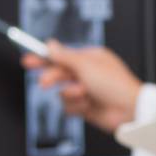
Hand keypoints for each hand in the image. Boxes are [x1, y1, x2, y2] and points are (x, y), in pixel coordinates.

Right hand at [22, 41, 141, 133]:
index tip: (27, 59)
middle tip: (45, 82)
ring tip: (84, 94)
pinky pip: (68, 106)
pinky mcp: (85, 106)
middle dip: (53, 78)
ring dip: (71, 94)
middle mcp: (87, 73)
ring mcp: (86, 90)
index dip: (43, 58)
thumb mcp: (86, 65)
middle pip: (58, 73)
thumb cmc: (114, 84)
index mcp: (90, 58)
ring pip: (62, 92)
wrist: (128, 110)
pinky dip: (76, 106)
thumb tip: (50, 44)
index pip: (61, 56)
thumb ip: (65, 56)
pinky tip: (88, 105)